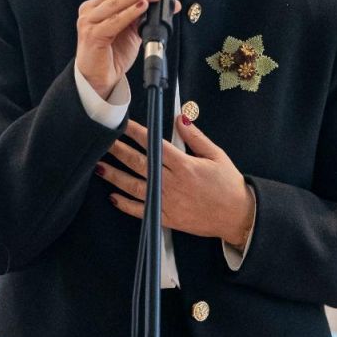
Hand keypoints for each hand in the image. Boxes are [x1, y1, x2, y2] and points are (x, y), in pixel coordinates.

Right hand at [75, 0, 166, 98]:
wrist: (99, 79)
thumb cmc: (112, 54)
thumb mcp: (133, 30)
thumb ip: (147, 15)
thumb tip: (171, 3)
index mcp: (98, 4)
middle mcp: (90, 10)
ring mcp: (89, 22)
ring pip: (115, 1)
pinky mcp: (92, 35)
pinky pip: (114, 21)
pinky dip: (130, 12)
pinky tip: (143, 6)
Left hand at [98, 116, 255, 246]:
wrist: (237, 216)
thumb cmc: (228, 184)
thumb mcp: (216, 155)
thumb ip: (195, 137)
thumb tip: (180, 117)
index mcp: (185, 165)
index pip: (155, 145)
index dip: (137, 133)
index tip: (124, 125)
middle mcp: (172, 183)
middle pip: (139, 164)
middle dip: (119, 151)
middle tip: (104, 141)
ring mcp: (167, 202)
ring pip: (135, 187)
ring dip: (115, 176)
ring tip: (99, 166)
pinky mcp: (166, 218)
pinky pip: (141, 211)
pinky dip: (126, 205)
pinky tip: (113, 197)